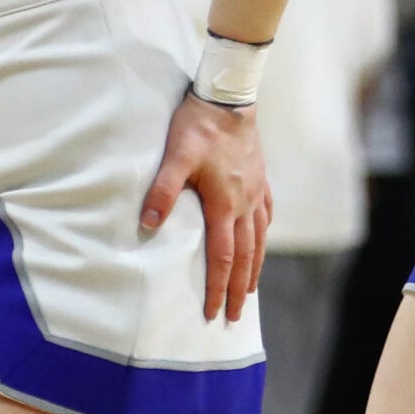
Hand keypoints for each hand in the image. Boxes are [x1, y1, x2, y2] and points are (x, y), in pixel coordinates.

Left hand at [140, 94, 270, 323]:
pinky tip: (262, 238)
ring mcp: (256, 190)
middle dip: (239, 289)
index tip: (213, 312)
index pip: (222, 257)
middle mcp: (245, 203)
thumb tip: (148, 225)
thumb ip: (163, 191)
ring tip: (251, 290)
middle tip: (235, 316)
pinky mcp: (260, 177)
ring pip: (259, 238)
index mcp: (224, 204)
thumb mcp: (176, 156)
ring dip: (254, 268)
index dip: (218, 287)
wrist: (229, 97)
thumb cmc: (199, 126)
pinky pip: (266, 213)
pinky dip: (263, 233)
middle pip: (245, 256)